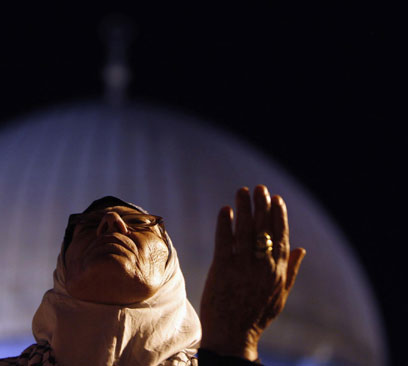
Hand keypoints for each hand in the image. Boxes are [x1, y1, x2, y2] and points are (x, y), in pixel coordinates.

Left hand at [200, 185, 305, 360]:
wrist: (233, 336)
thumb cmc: (256, 315)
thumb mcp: (279, 295)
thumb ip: (291, 270)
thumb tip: (301, 249)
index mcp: (278, 272)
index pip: (281, 237)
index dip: (279, 216)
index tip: (277, 198)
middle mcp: (262, 267)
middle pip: (264, 229)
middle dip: (262, 206)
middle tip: (259, 188)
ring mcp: (242, 267)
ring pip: (244, 231)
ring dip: (243, 209)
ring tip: (242, 192)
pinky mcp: (222, 270)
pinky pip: (224, 242)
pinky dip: (225, 224)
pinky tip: (224, 210)